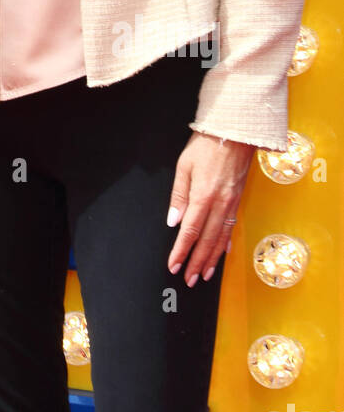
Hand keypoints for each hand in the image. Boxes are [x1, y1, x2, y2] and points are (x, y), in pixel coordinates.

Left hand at [166, 132, 254, 286]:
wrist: (236, 132)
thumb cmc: (206, 145)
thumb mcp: (185, 166)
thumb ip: (179, 196)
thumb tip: (174, 221)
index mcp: (203, 196)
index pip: (190, 231)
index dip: (181, 251)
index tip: (174, 266)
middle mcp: (220, 204)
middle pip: (207, 241)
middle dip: (197, 262)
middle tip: (189, 279)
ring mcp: (232, 203)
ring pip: (221, 238)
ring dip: (212, 258)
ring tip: (205, 275)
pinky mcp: (239, 199)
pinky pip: (232, 227)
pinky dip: (226, 243)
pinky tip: (222, 253)